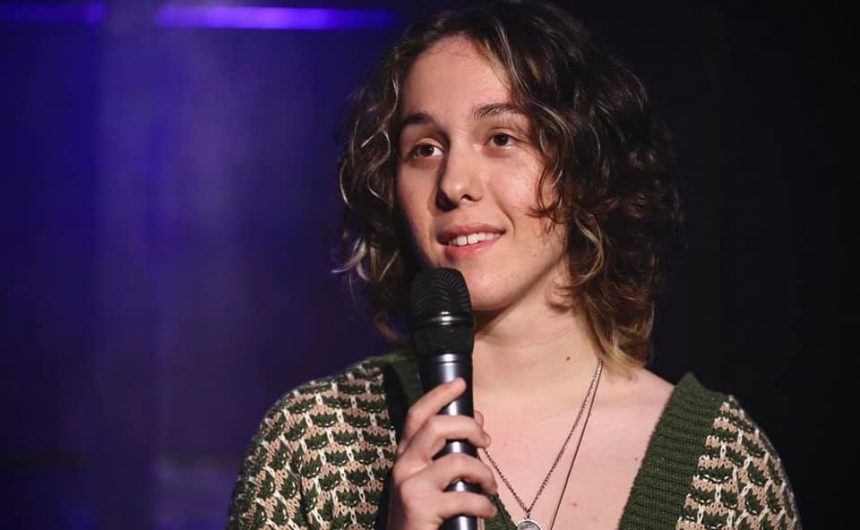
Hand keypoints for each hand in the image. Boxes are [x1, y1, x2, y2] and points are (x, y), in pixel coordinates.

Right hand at [386, 378, 497, 529]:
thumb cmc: (425, 515)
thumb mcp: (433, 479)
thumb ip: (451, 451)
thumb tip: (478, 421)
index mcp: (405, 455)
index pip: (417, 414)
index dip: (438, 395)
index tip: (460, 384)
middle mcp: (403, 465)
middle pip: (437, 426)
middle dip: (469, 427)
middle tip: (486, 441)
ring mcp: (409, 485)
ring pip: (457, 460)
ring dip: (484, 473)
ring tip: (491, 487)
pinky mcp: (420, 506)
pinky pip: (465, 495)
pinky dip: (484, 503)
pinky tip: (487, 510)